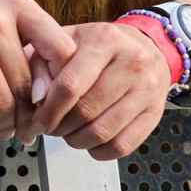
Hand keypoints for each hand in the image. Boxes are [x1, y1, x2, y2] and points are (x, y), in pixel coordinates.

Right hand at [0, 0, 77, 147]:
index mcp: (18, 8)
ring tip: (9, 133)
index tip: (59, 102)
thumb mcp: (4, 19)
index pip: (61, 50)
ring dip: (9, 127)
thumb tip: (54, 97)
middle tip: (31, 131)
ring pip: (4, 102)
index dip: (64, 83)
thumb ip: (33, 46)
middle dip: (31, 118)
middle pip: (28, 86)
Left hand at [30, 21, 172, 160]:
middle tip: (48, 127)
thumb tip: (35, 99)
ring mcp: (147, 90)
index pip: (70, 85)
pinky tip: (89, 140)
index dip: (48, 110)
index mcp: (104, 41)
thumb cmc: (97, 45)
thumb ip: (41, 64)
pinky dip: (100, 150)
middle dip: (59, 127)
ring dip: (76, 140)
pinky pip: (123, 146)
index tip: (35, 121)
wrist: (144, 47)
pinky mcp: (155, 114)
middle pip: (85, 112)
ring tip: (66, 133)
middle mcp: (132, 64)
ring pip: (103, 132)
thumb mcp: (64, 40)